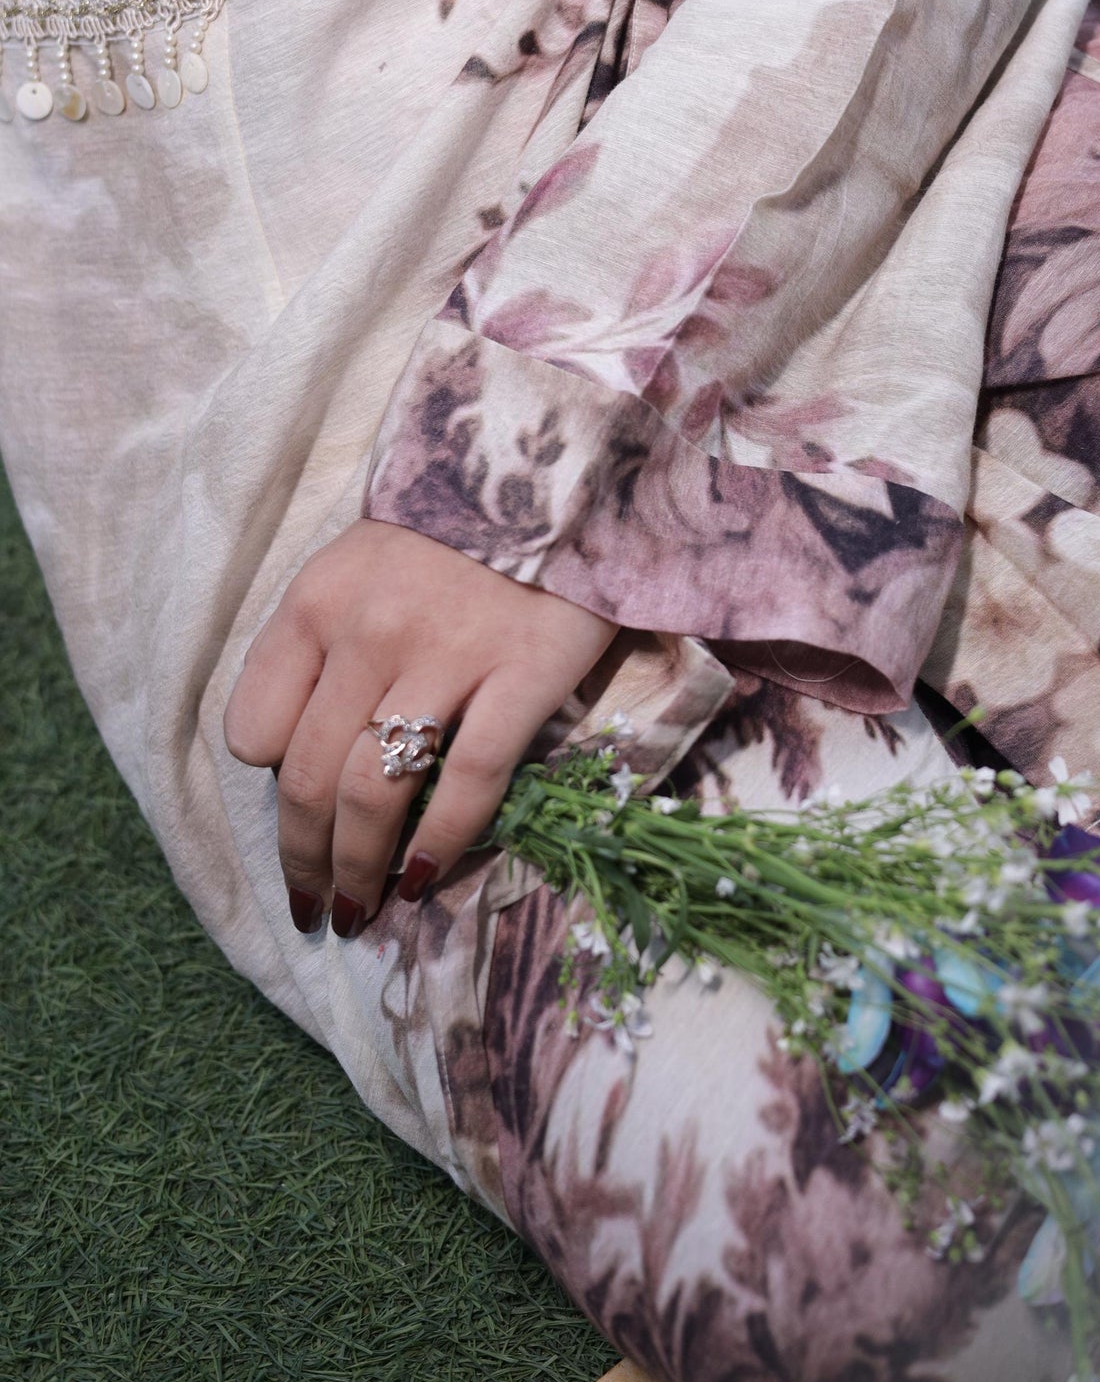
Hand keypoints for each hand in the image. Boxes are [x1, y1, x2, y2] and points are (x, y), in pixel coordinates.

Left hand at [223, 519, 616, 936]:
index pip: (256, 726)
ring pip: (376, 792)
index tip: (299, 811)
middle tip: (316, 906)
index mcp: (318, 602)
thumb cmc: (456, 528)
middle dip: (304, 859)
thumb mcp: (362, 562)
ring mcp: (447, 654)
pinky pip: (470, 781)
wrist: (561, 469)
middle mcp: (369, 631)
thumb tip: (302, 752)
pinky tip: (427, 882)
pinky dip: (441, 844)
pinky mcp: (523, 673)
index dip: (273, 781)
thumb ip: (325, 642)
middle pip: (310, 777)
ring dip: (359, 869)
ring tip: (362, 911)